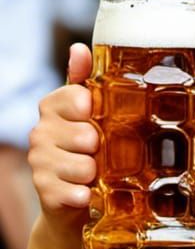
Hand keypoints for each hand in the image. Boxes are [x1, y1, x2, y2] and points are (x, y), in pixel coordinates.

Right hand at [27, 42, 97, 247]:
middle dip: (100, 146)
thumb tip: (79, 48)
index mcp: (52, 107)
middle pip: (84, 135)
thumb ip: (86, 78)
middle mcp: (40, 133)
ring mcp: (40, 163)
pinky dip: (86, 195)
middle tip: (101, 150)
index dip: (91, 109)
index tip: (95, 115)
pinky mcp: (45, 193)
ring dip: (96, 172)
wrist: (79, 201)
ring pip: (82, 165)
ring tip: (96, 172)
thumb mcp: (93, 110)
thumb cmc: (91, 148)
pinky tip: (88, 194)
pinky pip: (74, 192)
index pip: (76, 97)